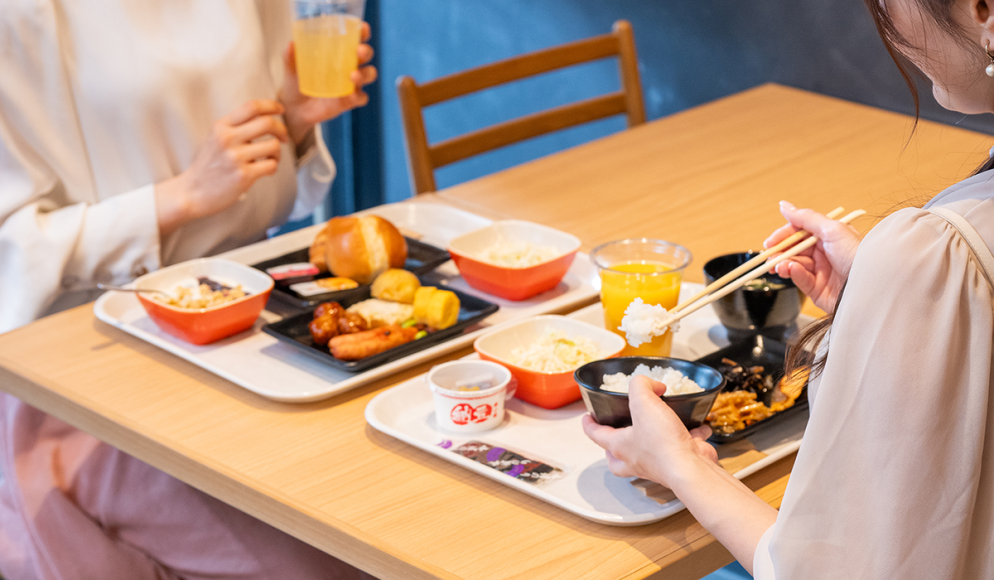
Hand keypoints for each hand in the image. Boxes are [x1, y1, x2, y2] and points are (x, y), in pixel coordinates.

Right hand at [155, 100, 288, 234]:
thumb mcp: (215, 138)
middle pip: (267, 123)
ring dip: (278, 152)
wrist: (192, 193)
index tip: (280, 110)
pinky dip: (273, 167)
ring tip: (271, 158)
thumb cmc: (208, 165)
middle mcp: (227, 139)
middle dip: (281, 129)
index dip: (271, 105)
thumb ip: (235, 127)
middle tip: (284, 137)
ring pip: (273, 145)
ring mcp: (235, 157)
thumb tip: (264, 116)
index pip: (251, 107)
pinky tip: (266, 170)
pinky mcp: (243, 176)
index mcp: (221, 127)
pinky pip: (271, 165)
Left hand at [279, 22, 377, 146]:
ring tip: (352, 75)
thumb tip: (291, 44)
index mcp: (338, 52)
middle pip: (366, 55)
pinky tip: (351, 95)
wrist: (294, 108)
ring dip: (365, 74)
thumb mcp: (291, 68)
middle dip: (366, 51)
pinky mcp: (349, 101)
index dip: (362, 32)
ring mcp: (351, 84)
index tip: (362, 28)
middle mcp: (348, 65)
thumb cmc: (297, 82)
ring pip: (368, 75)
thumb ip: (290, 57)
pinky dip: (359, 96)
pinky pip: (361, 98)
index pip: (355, 38)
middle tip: (358, 51)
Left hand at [581, 376, 716, 488]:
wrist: (691, 469)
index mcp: (620, 446)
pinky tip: (698, 427)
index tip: (586, 418)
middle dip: (614, 447)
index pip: (596, 434)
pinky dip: (690, 437)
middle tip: (617, 435)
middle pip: (617, 458)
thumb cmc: (662, 443)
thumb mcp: (643, 402)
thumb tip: (650, 384)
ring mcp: (657, 465)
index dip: (589, 424)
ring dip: (649, 444)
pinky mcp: (679, 463)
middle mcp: (636, 459)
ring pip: (647, 456)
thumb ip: (640, 386)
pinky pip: (681, 448)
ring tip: (655, 428)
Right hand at [764, 201, 860, 311]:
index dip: (783, 236)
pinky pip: (799, 279)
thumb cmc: (857, 255)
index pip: (798, 232)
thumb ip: (805, 218)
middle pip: (793, 249)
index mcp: (828, 237)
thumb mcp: (832, 230)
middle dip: (779, 252)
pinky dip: (793, 274)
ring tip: (779, 266)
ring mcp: (820, 271)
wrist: (870, 285)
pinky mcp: (816, 288)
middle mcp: (823, 253)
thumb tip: (784, 205)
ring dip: (783, 263)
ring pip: (793, 264)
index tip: (770, 242)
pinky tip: (791, 270)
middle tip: (769, 256)